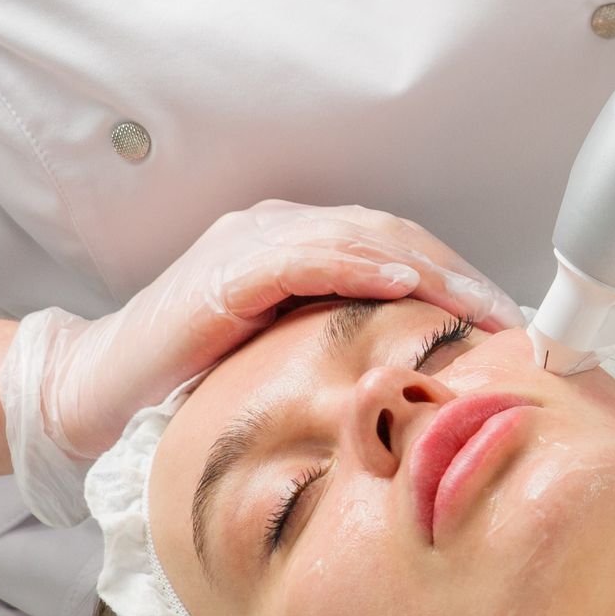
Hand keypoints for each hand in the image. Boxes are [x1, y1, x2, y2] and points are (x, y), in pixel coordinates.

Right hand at [0, 199, 522, 525]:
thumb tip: (420, 379)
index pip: (397, 246)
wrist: (104, 388)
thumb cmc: (195, 378)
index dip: (456, 275)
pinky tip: (401, 282)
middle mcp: (280, 228)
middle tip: (510, 315)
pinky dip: (359, 265)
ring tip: (476, 304)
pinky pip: (306, 256)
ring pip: (362, 237)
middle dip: (458, 273)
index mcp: (299, 244)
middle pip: (393, 233)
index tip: (506, 316)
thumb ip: (345, 347)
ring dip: (428, 270)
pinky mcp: (228, 269)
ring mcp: (252, 240)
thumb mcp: (290, 358)